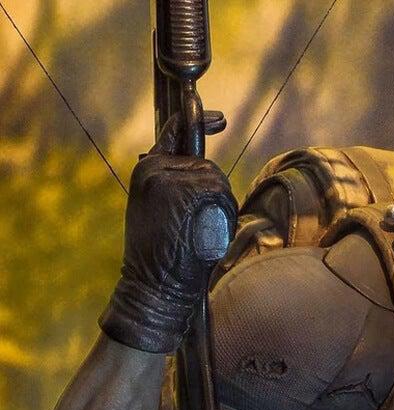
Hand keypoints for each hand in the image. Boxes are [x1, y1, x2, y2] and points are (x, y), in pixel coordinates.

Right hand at [99, 115, 236, 353]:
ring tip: (196, 230)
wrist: (154, 283)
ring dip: (217, 206)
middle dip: (211, 194)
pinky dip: (221, 211)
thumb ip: (175, 182)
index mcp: (146, 170)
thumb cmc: (162, 254)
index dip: (197, 120)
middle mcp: (155, 168)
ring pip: (215, 179)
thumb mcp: (159, 209)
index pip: (174, 134)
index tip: (219, 118)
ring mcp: (172, 177)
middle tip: (194, 225)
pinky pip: (220, 191)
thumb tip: (203, 165)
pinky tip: (202, 229)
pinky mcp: (189, 189)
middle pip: (206, 166)